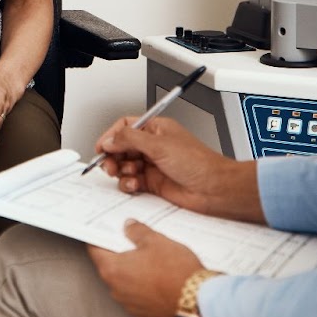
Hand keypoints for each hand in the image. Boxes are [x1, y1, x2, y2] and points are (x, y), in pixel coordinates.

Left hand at [86, 221, 204, 316]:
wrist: (198, 302)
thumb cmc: (175, 270)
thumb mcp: (156, 241)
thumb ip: (138, 231)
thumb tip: (129, 226)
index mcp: (113, 270)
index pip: (95, 250)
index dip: (99, 237)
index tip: (104, 230)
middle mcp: (116, 290)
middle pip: (110, 267)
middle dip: (119, 253)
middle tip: (131, 239)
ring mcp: (130, 305)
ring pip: (125, 283)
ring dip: (133, 271)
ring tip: (150, 258)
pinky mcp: (145, 315)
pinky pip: (139, 296)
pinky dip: (144, 287)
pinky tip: (158, 277)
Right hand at [94, 116, 238, 215]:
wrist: (214, 189)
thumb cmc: (199, 163)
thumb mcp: (160, 145)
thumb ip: (130, 139)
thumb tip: (110, 139)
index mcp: (156, 129)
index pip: (125, 127)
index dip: (111, 136)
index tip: (101, 148)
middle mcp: (153, 145)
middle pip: (121, 147)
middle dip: (113, 156)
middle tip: (109, 166)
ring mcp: (153, 164)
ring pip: (124, 165)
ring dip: (121, 171)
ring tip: (127, 175)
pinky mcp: (153, 183)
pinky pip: (132, 181)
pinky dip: (129, 183)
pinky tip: (135, 185)